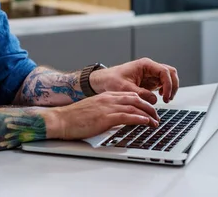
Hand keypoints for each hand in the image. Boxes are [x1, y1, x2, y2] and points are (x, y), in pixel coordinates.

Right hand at [45, 92, 159, 139]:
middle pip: (135, 99)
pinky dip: (139, 118)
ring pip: (134, 107)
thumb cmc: (73, 118)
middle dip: (148, 107)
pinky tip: (146, 122)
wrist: (61, 120)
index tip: (148, 108)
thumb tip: (114, 118)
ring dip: (148, 114)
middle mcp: (108, 99)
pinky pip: (127, 116)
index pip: (129, 95)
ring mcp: (107, 108)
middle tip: (156, 115)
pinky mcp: (105, 118)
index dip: (141, 101)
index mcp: (104, 96)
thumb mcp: (92, 110)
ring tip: (155, 122)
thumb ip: (104, 111)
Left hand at [89, 58, 178, 103]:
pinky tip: (161, 97)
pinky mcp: (150, 81)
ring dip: (171, 88)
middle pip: (170, 72)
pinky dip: (166, 90)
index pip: (164, 71)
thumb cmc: (112, 80)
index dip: (168, 84)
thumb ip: (140, 93)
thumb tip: (154, 100)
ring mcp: (150, 74)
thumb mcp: (124, 88)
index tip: (165, 96)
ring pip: (169, 77)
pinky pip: (163, 84)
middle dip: (173, 85)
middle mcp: (149, 68)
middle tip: (168, 98)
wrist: (104, 80)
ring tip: (166, 99)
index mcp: (145, 65)